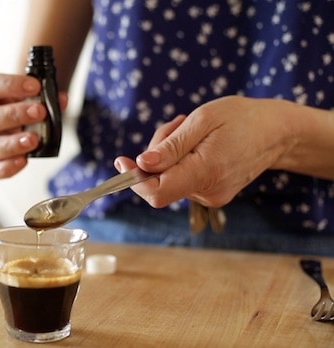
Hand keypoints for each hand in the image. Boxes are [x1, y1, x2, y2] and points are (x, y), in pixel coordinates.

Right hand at [0, 73, 67, 178]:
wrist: (10, 116)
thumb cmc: (12, 102)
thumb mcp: (24, 92)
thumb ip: (43, 94)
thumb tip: (60, 100)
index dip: (11, 86)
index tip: (35, 86)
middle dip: (15, 115)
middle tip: (39, 112)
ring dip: (13, 143)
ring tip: (33, 139)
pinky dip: (8, 167)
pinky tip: (23, 160)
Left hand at [115, 96, 293, 207]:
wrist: (276, 132)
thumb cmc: (241, 119)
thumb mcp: (202, 121)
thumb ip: (171, 146)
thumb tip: (142, 164)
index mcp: (205, 172)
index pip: (157, 192)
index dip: (134, 179)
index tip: (123, 161)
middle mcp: (207, 191)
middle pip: (159, 181)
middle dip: (156, 154)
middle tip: (175, 126)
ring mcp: (210, 195)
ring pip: (169, 177)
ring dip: (169, 152)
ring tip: (191, 129)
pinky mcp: (211, 192)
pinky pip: (181, 177)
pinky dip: (181, 159)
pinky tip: (198, 142)